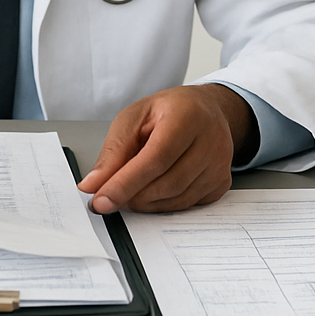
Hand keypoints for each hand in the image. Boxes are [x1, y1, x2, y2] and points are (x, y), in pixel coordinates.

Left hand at [77, 84, 256, 213]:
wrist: (206, 110)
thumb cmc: (168, 112)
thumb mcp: (134, 118)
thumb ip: (113, 152)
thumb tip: (93, 186)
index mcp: (187, 116)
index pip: (155, 158)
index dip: (126, 183)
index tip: (101, 201)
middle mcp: (211, 141)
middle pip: (167, 183)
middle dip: (132, 196)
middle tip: (108, 197)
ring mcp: (220, 165)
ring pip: (177, 199)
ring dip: (146, 203)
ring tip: (130, 190)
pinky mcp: (221, 183)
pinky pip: (187, 205)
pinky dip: (163, 204)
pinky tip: (154, 189)